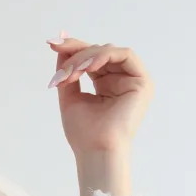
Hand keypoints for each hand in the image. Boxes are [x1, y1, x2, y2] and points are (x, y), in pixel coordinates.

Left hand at [46, 32, 153, 153]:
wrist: (96, 150)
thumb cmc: (84, 132)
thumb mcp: (69, 94)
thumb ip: (68, 70)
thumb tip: (60, 44)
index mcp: (106, 84)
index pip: (90, 58)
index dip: (73, 48)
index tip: (53, 44)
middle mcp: (121, 80)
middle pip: (99, 51)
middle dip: (76, 53)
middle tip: (60, 61)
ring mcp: (133, 80)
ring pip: (109, 51)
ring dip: (87, 57)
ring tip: (72, 72)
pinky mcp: (142, 82)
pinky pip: (124, 55)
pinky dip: (104, 55)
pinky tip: (89, 65)